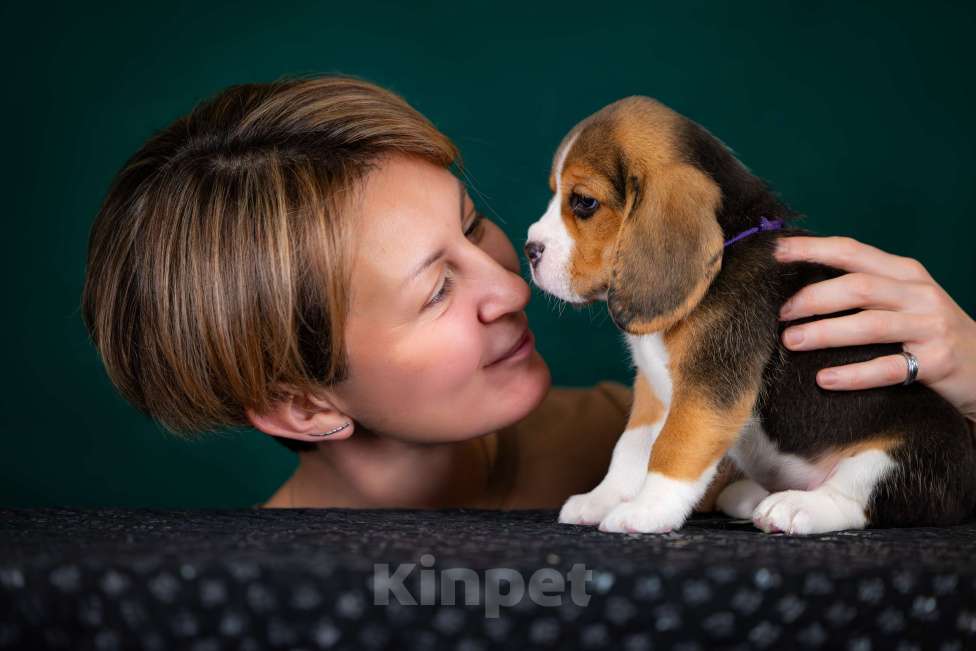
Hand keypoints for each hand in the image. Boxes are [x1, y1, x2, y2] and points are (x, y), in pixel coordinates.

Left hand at [774, 236, 975, 423]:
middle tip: (780, 314)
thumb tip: (796, 286)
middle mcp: (918, 294)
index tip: (775, 251)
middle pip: (857, 286)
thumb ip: (861, 288)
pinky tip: (824, 378)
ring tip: (791, 341)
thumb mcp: (901, 299)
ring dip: (824, 332)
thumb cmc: (928, 330)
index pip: (852, 251)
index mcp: (904, 272)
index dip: (812, 249)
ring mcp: (930, 327)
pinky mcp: (936, 362)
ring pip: (869, 325)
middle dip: (812, 298)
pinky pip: (887, 367)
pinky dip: (853, 374)